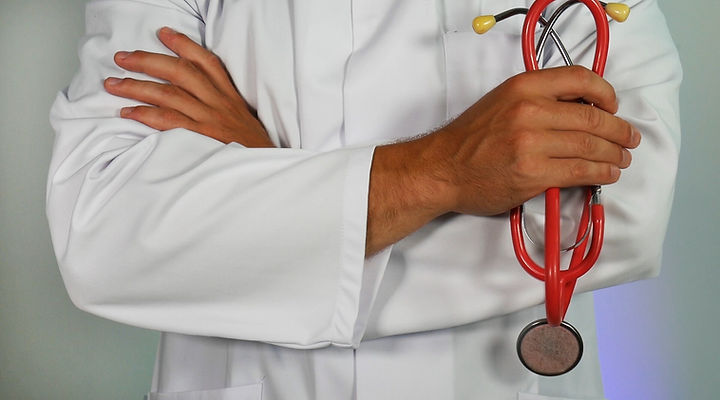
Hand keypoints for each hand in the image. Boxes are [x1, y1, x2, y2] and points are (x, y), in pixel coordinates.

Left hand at [104, 27, 273, 146]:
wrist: (265, 169)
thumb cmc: (251, 149)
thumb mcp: (243, 119)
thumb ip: (222, 105)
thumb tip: (194, 96)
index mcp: (229, 96)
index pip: (206, 62)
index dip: (183, 44)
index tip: (163, 33)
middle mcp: (218, 103)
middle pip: (180, 72)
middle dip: (147, 61)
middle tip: (122, 58)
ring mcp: (209, 120)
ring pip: (168, 94)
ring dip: (136, 86)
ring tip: (113, 84)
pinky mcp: (200, 138)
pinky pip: (168, 121)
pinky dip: (145, 115)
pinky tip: (128, 112)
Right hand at [432, 65, 640, 215]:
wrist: (442, 168)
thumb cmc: (469, 139)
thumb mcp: (501, 102)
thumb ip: (537, 99)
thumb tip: (580, 109)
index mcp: (523, 87)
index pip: (579, 78)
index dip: (605, 93)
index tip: (613, 105)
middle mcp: (529, 111)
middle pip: (592, 117)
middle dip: (619, 130)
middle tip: (629, 138)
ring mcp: (532, 143)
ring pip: (590, 145)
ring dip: (614, 154)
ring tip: (622, 158)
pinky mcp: (533, 173)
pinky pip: (580, 171)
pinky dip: (601, 172)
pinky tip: (608, 173)